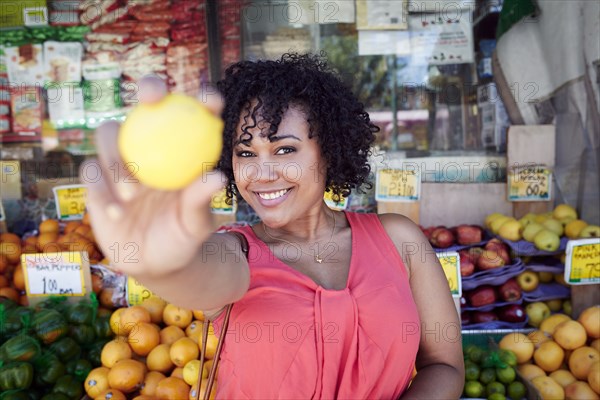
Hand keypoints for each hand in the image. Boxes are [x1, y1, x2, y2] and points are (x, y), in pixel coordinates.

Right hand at [81, 77, 225, 276]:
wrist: (154, 260)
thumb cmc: (182, 235)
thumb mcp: (196, 223)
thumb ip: (201, 200)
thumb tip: (217, 178)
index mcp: (183, 149)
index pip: (195, 114)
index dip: (204, 98)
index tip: (211, 103)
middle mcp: (150, 144)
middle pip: (145, 104)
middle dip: (150, 86)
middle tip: (152, 99)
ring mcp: (119, 157)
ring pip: (108, 133)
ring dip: (117, 156)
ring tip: (134, 195)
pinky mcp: (95, 177)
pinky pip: (91, 172)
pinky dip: (102, 190)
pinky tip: (117, 212)